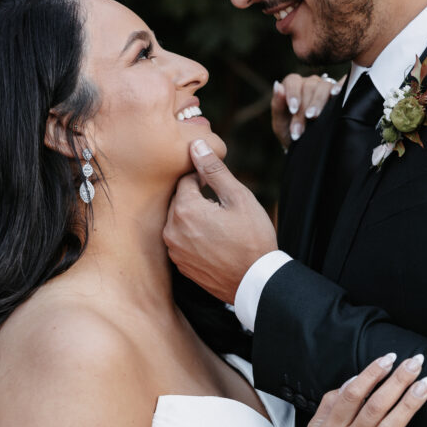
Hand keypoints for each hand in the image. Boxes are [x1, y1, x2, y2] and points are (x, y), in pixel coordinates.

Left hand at [164, 139, 277, 303]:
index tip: (220, 188)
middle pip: (179, 201)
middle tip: (222, 207)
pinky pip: (182, 242)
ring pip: (180, 222)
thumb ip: (213, 170)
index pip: (185, 180)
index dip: (203, 179)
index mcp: (184, 209)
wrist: (255, 282)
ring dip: (195, 219)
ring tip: (220, 227)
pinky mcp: (181, 266)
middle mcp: (172, 230)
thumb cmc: (252, 238)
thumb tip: (196, 144)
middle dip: (197, 199)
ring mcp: (174, 251)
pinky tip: (215, 243)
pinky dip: (194, 238)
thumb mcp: (238, 197)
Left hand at [271, 72, 344, 149]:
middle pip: (308, 87)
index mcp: (292, 85)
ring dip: (318, 103)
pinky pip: (338, 87)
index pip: (293, 81)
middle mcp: (308, 83)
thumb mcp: (279, 123)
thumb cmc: (289, 131)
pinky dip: (338, 88)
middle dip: (303, 109)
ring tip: (314, 117)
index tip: (293, 110)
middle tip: (300, 128)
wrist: (303, 144)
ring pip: (323, 87)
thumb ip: (277, 105)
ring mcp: (323, 87)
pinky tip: (337, 94)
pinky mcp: (336, 94)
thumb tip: (277, 86)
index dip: (293, 94)